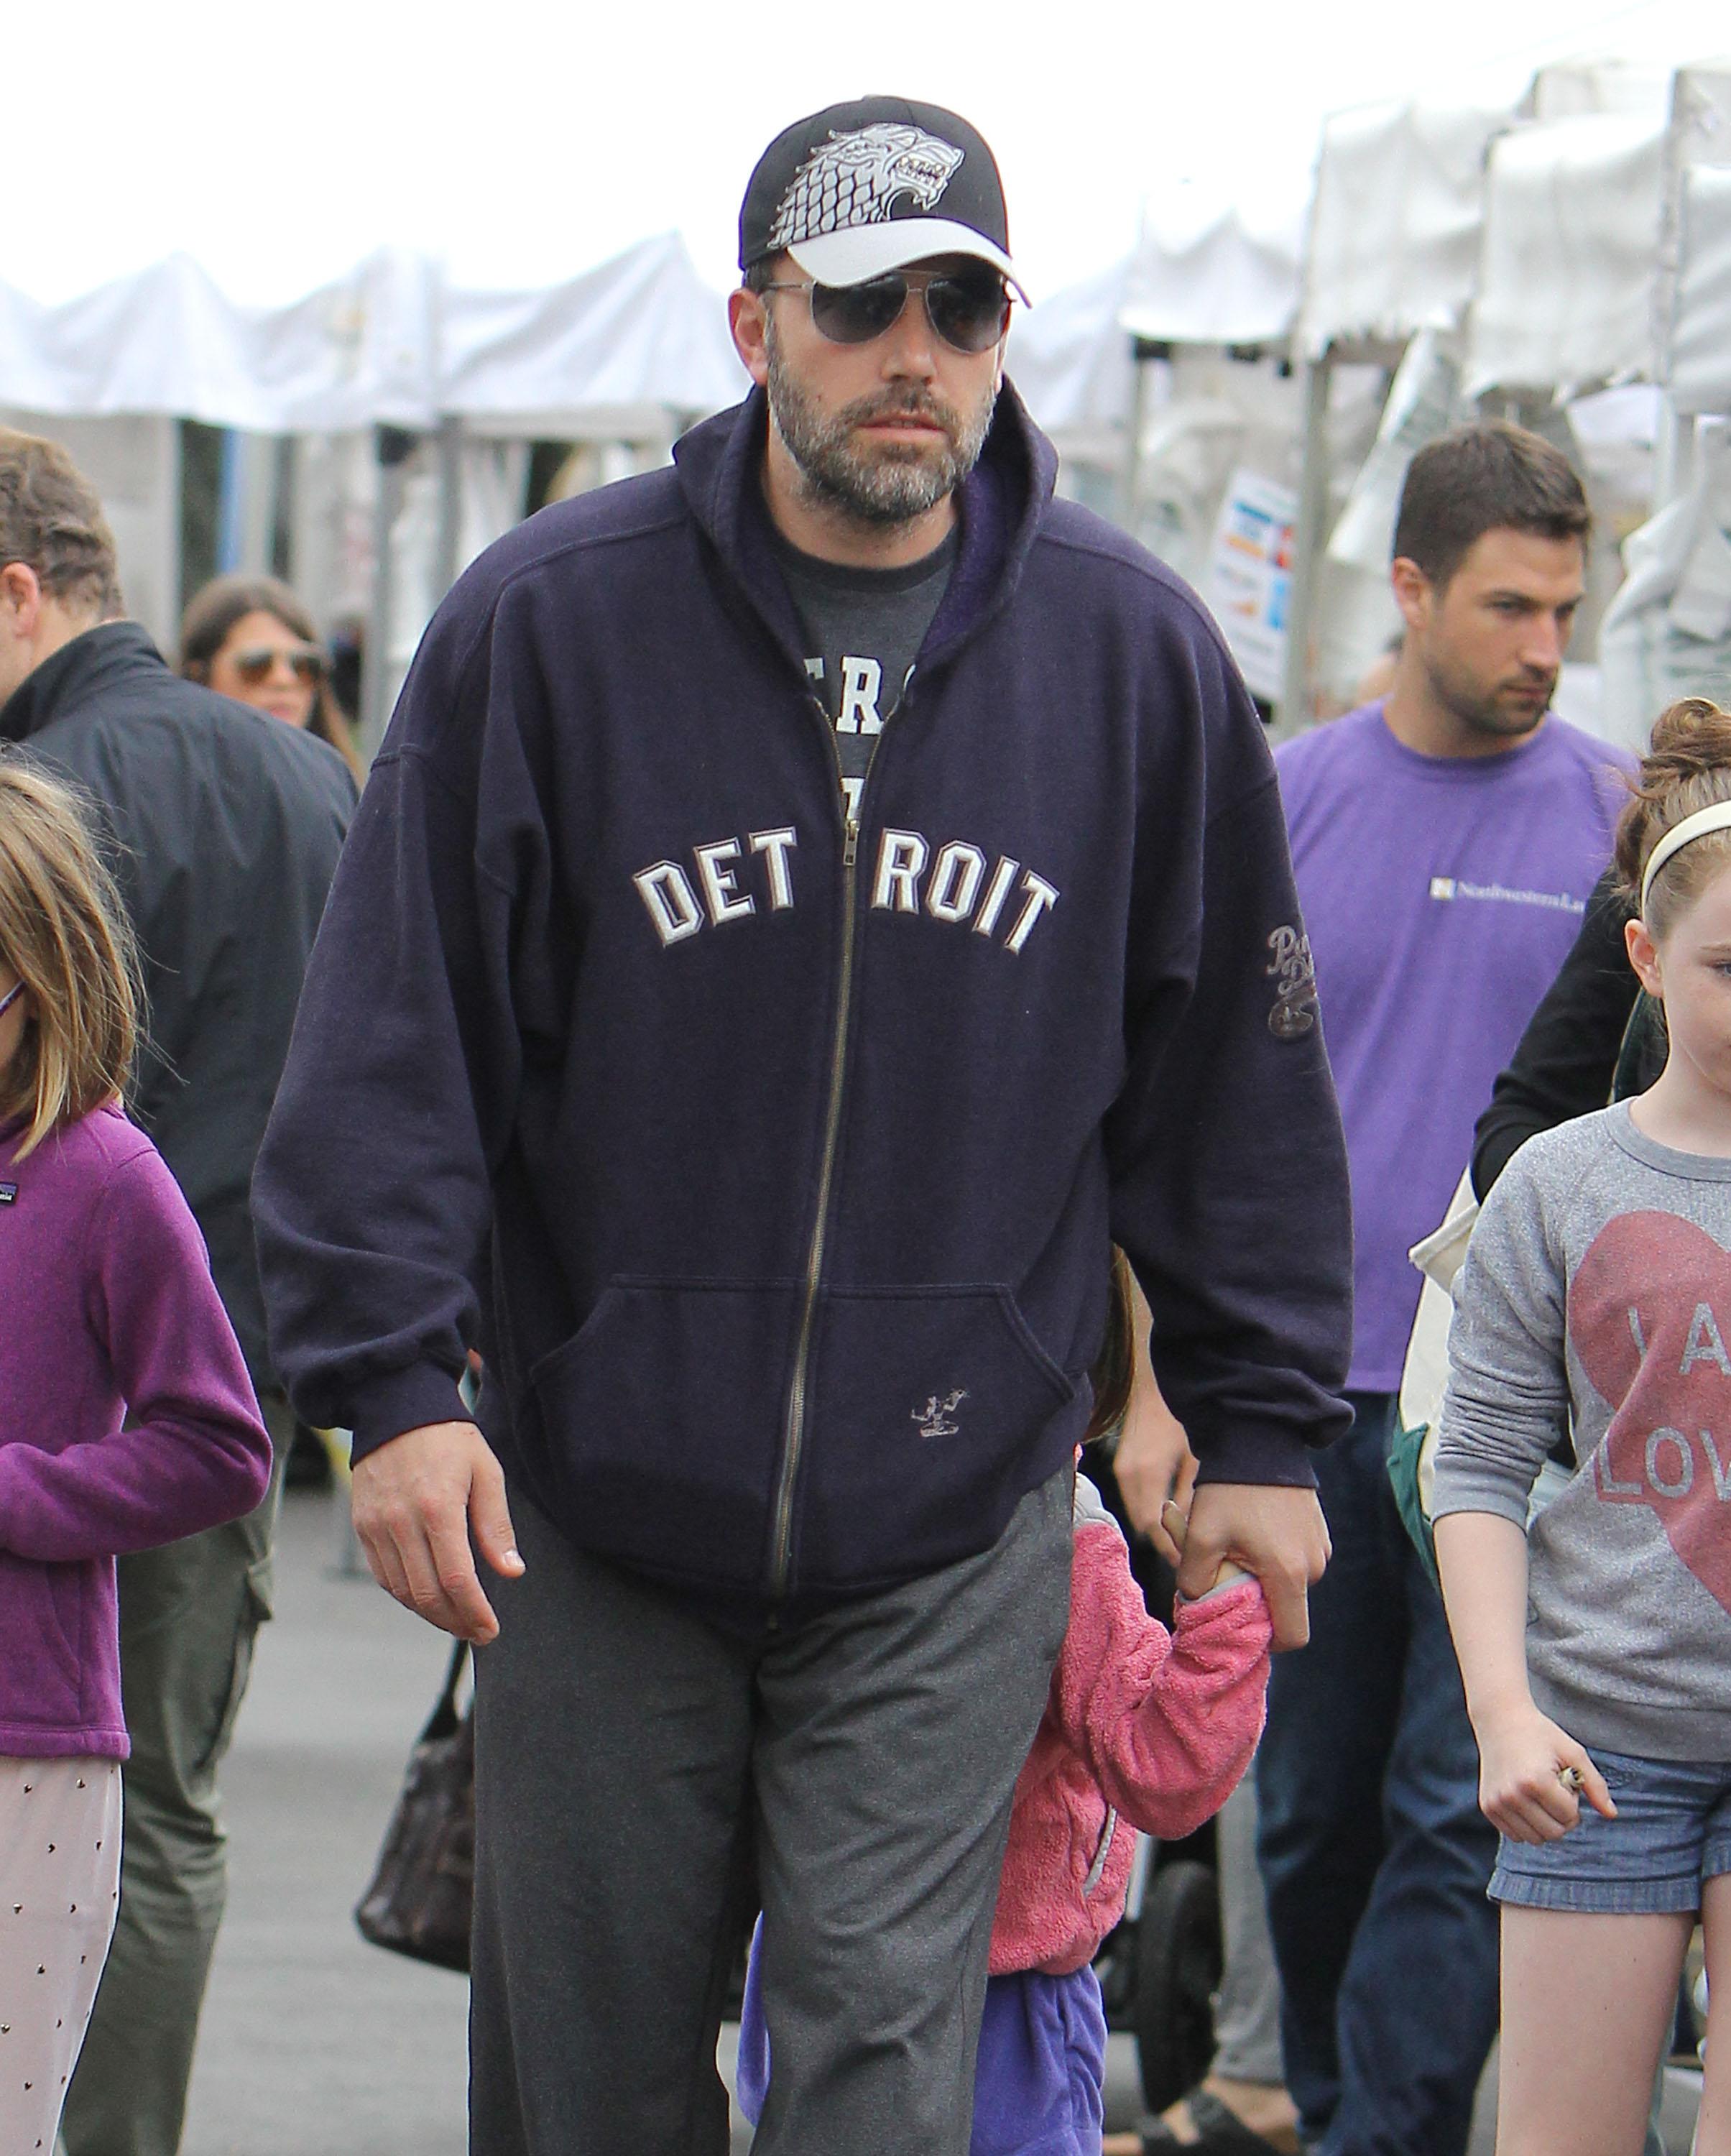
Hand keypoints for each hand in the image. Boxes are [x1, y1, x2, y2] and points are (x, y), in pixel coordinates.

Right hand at [351, 1420, 523, 1643]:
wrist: (396, 1409)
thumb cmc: (449, 1439)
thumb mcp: (486, 1472)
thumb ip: (496, 1526)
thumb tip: (511, 1572)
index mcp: (438, 1507)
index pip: (456, 1578)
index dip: (474, 1611)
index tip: (490, 1629)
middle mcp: (401, 1521)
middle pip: (427, 1593)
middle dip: (455, 1621)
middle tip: (478, 1631)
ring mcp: (377, 1526)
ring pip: (402, 1591)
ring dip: (431, 1614)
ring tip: (457, 1620)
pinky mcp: (362, 1526)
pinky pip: (383, 1575)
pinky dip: (406, 1594)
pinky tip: (429, 1598)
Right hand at [1114, 1378, 1198, 1563]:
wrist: (1151, 1391)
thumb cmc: (1178, 1420)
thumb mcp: (1194, 1460)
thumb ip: (1188, 1496)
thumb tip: (1188, 1529)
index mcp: (1147, 1475)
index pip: (1153, 1527)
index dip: (1168, 1548)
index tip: (1186, 1561)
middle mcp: (1127, 1477)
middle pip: (1141, 1526)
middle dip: (1162, 1542)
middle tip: (1186, 1553)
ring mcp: (1119, 1472)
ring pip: (1135, 1515)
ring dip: (1154, 1528)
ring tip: (1179, 1535)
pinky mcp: (1119, 1468)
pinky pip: (1131, 1502)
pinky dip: (1147, 1513)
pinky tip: (1166, 1513)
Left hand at [1175, 1482, 1329, 1650]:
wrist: (1257, 1438)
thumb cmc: (1228, 1491)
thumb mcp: (1201, 1537)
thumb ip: (1194, 1582)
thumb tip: (1196, 1603)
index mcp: (1289, 1574)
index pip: (1292, 1636)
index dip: (1266, 1641)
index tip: (1239, 1623)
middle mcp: (1314, 1565)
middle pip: (1286, 1606)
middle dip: (1257, 1598)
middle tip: (1226, 1567)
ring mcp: (1320, 1546)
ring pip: (1290, 1582)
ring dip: (1264, 1573)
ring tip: (1237, 1541)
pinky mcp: (1318, 1530)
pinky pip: (1297, 1558)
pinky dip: (1276, 1554)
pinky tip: (1253, 1527)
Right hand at [1475, 1703, 1615, 1842]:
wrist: (1499, 1719)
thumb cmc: (1541, 1734)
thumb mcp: (1573, 1752)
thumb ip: (1596, 1785)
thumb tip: (1612, 1815)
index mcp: (1535, 1781)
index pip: (1569, 1816)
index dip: (1574, 1800)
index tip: (1564, 1779)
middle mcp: (1513, 1795)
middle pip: (1554, 1833)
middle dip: (1562, 1816)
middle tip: (1555, 1790)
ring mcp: (1497, 1802)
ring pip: (1535, 1839)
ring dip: (1545, 1823)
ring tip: (1540, 1796)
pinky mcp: (1487, 1807)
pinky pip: (1516, 1835)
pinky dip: (1527, 1825)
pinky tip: (1525, 1801)